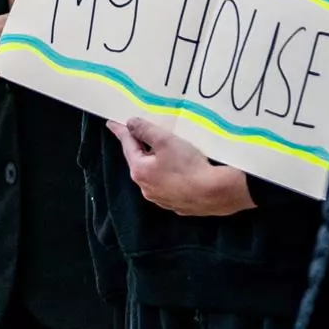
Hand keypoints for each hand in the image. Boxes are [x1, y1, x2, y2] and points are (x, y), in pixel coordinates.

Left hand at [107, 118, 256, 216]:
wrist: (216, 193)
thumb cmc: (189, 165)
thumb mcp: (165, 140)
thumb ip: (145, 130)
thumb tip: (130, 124)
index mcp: (139, 171)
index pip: (127, 145)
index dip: (121, 132)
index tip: (112, 124)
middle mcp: (146, 189)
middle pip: (140, 162)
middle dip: (140, 148)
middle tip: (141, 134)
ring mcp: (162, 200)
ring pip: (154, 176)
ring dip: (156, 164)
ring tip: (164, 152)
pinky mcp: (178, 205)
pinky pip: (168, 186)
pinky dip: (169, 176)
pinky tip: (179, 171)